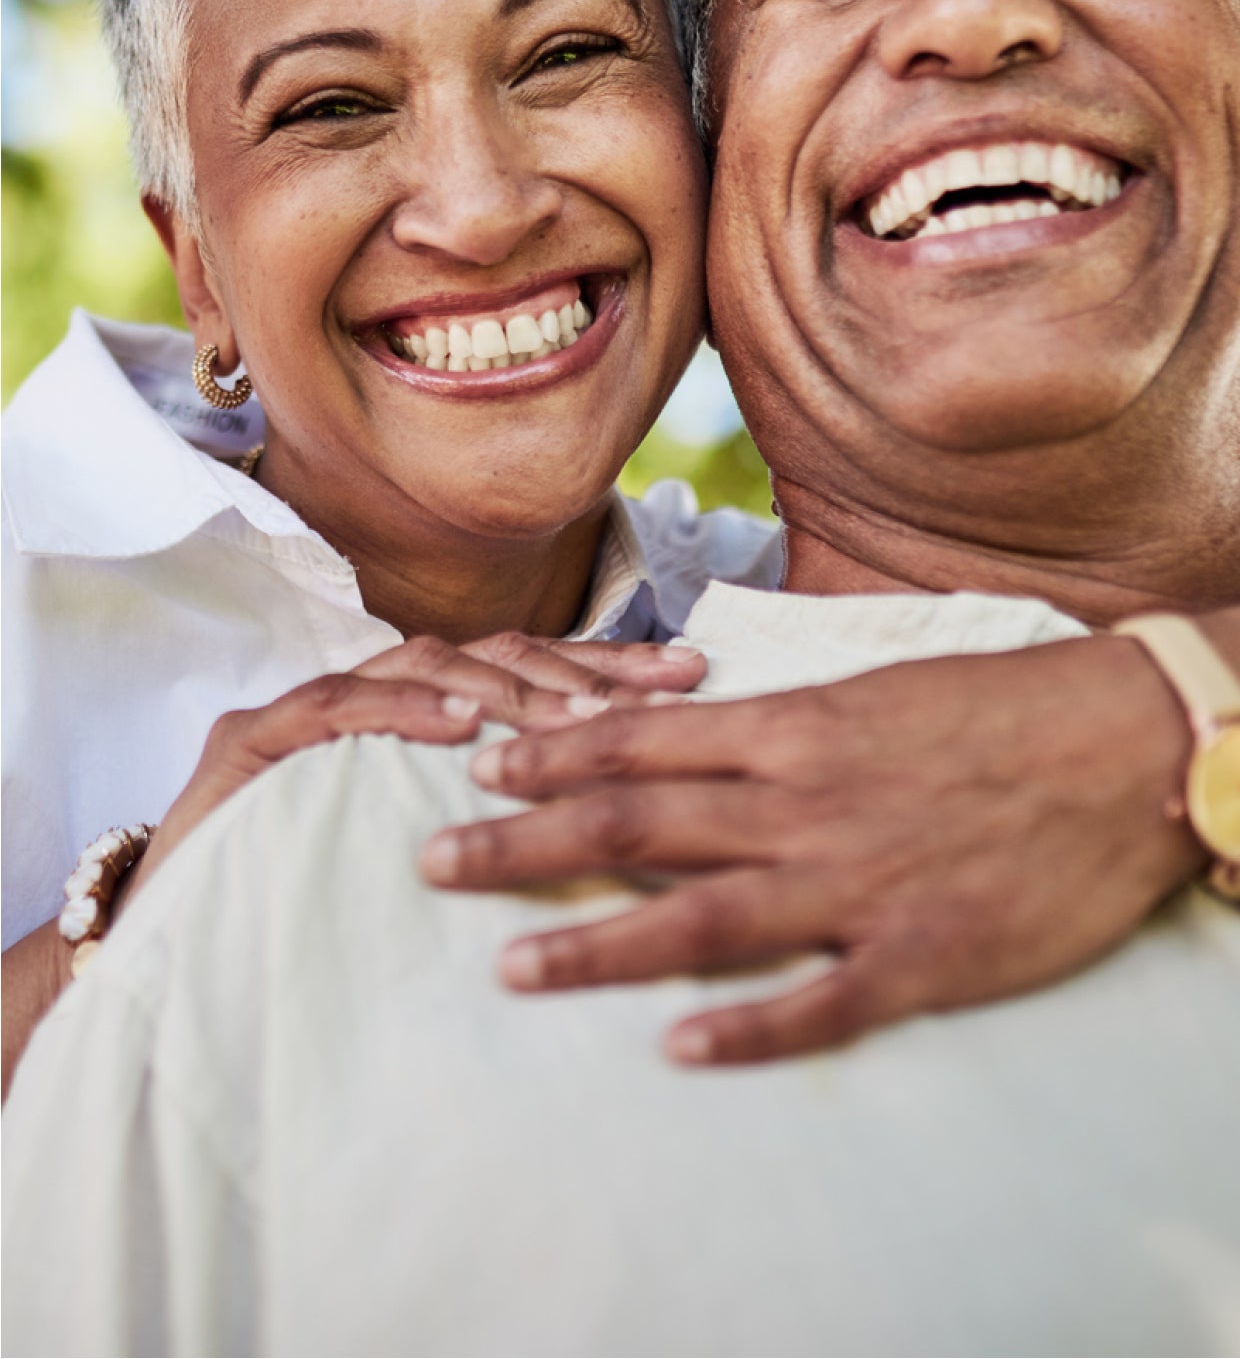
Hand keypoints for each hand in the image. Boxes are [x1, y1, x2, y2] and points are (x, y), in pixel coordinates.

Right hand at [120, 632, 704, 911]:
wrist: (168, 956)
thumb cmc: (310, 911)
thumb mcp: (429, 863)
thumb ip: (507, 827)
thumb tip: (628, 834)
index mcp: (422, 720)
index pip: (531, 670)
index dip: (613, 668)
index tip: (698, 676)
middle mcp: (374, 697)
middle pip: (493, 654)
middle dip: (584, 667)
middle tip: (669, 688)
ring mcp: (312, 710)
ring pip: (422, 664)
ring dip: (507, 686)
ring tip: (580, 717)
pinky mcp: (252, 741)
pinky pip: (337, 708)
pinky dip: (403, 710)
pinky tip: (462, 727)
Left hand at [421, 635, 1201, 1063]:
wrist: (1133, 739)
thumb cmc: (1007, 703)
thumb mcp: (882, 684)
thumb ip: (786, 717)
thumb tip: (699, 723)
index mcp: (799, 729)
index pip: (644, 744)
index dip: (552, 754)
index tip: (479, 764)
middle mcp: (805, 803)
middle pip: (637, 825)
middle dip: (526, 845)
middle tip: (436, 860)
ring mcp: (858, 883)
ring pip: (699, 917)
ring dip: (596, 946)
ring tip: (508, 967)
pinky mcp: (922, 954)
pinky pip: (818, 1002)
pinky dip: (746, 1027)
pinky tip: (676, 1047)